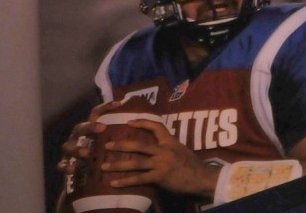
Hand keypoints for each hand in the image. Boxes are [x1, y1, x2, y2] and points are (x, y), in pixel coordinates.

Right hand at [57, 100, 130, 173]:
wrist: (85, 175)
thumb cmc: (102, 154)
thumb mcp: (112, 141)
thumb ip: (121, 131)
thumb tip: (141, 117)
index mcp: (90, 128)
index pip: (96, 113)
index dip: (106, 106)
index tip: (119, 104)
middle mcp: (78, 137)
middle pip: (80, 127)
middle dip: (90, 127)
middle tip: (102, 127)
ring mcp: (70, 150)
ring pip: (69, 146)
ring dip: (78, 149)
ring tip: (87, 153)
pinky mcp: (65, 164)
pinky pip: (62, 165)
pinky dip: (66, 166)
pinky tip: (72, 169)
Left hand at [100, 118, 218, 199]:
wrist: (202, 177)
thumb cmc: (193, 165)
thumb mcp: (182, 151)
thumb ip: (169, 148)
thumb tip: (157, 148)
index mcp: (170, 142)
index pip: (156, 127)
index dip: (142, 123)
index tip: (129, 122)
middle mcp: (164, 151)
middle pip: (139, 145)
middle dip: (122, 145)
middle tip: (107, 145)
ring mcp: (161, 164)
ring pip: (136, 163)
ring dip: (118, 165)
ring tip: (104, 166)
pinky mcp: (160, 177)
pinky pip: (139, 179)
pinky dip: (125, 181)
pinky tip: (113, 184)